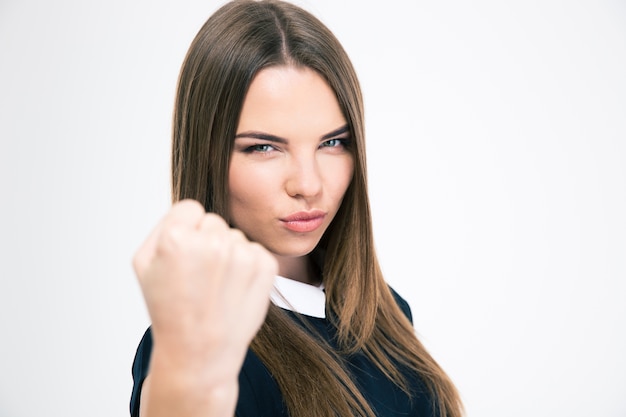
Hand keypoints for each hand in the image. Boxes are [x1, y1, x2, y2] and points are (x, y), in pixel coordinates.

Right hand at [133, 199, 277, 380]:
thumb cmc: (169, 308)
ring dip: (229, 255)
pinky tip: (234, 289)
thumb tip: (189, 209)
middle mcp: (212, 242)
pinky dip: (248, 267)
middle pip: (214, 222)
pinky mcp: (266, 266)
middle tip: (199, 276)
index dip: (186, 231)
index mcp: (177, 237)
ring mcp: (242, 254)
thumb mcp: (144, 264)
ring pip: (235, 237)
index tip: (184, 254)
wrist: (199, 351)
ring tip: (216, 287)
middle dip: (207, 242)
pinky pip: (255, 250)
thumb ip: (163, 226)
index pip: (190, 208)